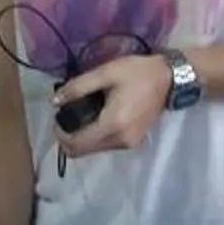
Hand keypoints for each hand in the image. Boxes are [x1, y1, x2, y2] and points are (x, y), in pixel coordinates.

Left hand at [53, 51, 171, 162]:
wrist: (170, 79)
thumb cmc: (138, 73)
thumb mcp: (105, 73)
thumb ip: (77, 87)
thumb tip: (53, 101)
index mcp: (112, 125)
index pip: (75, 144)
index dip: (60, 134)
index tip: (57, 116)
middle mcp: (120, 140)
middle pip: (82, 151)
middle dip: (68, 138)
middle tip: (65, 115)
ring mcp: (128, 144)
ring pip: (92, 150)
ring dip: (81, 138)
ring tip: (80, 114)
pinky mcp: (132, 142)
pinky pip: (105, 146)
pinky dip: (94, 137)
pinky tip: (95, 118)